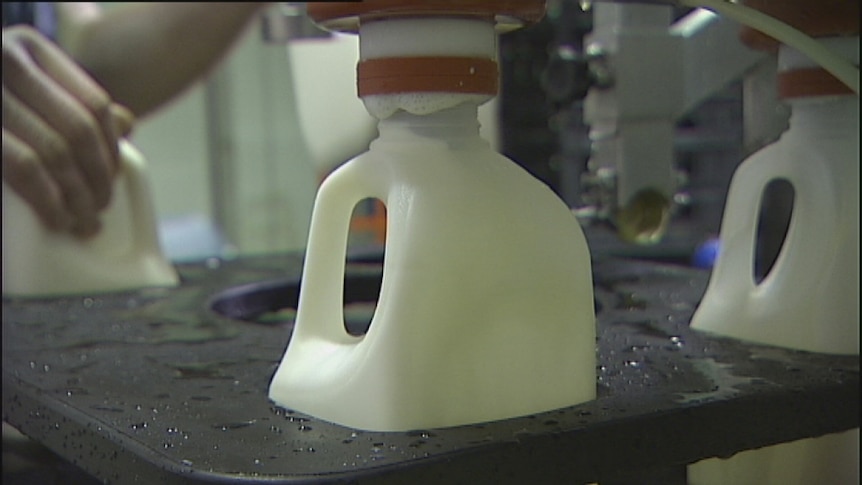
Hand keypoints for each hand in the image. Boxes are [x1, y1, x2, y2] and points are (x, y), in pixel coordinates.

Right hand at [2, 25, 133, 237]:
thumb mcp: (31, 97)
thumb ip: (73, 106)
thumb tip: (128, 123)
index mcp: (29, 47)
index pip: (94, 103)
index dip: (110, 147)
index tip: (113, 179)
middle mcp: (5, 59)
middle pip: (79, 129)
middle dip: (97, 178)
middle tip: (99, 210)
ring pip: (56, 151)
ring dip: (77, 196)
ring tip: (83, 222)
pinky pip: (26, 167)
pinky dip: (49, 199)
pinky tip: (57, 218)